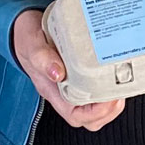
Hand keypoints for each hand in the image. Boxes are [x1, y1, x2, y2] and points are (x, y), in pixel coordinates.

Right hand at [13, 7, 125, 131]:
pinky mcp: (82, 73)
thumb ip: (42, 57)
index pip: (76, 116)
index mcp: (52, 91)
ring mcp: (74, 84)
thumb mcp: (32, 44)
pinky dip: (109, 85)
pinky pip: (98, 89)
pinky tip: (114, 71)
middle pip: (91, 118)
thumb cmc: (27, 38)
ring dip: (112, 100)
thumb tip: (58, 73)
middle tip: (119, 89)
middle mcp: (64, 92)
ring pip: (97, 107)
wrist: (24, 26)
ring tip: (119, 82)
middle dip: (109, 109)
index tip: (109, 96)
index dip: (96, 112)